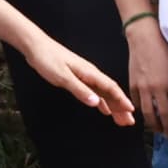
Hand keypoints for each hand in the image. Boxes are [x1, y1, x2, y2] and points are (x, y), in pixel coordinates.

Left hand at [20, 29, 136, 127]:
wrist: (36, 46)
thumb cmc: (48, 59)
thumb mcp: (63, 77)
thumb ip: (80, 90)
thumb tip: (96, 102)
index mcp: (89, 73)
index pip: (111, 88)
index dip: (122, 100)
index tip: (131, 111)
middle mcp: (90, 74)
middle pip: (110, 92)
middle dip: (121, 106)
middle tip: (129, 121)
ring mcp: (85, 75)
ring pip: (104, 93)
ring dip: (113, 105)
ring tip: (121, 118)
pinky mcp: (78, 77)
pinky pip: (95, 91)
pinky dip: (102, 101)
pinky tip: (104, 109)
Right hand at [125, 23, 167, 141]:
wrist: (144, 36)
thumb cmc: (164, 46)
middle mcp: (156, 88)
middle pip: (162, 115)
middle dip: (167, 128)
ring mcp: (143, 87)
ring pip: (148, 112)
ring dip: (154, 124)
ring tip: (158, 130)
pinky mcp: (133, 83)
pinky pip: (137, 102)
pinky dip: (140, 110)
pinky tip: (145, 115)